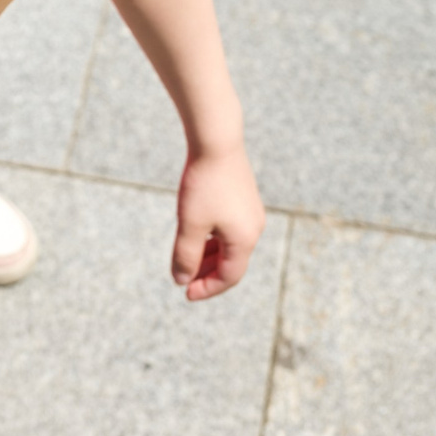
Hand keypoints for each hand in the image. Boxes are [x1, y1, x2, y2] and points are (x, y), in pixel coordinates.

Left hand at [173, 145, 264, 301]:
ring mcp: (251, 213)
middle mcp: (254, 228)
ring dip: (210, 257)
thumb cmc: (203, 185)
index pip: (228, 277)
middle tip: (184, 279)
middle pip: (232, 263)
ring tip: (188, 260)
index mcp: (244, 239)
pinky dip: (215, 239)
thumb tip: (181, 281)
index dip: (207, 289)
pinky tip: (197, 234)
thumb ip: (186, 256)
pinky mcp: (245, 199)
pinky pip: (231, 229)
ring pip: (231, 246)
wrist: (217, 142)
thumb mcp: (190, 225)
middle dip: (207, 274)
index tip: (185, 292)